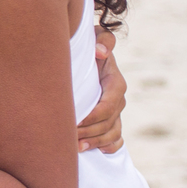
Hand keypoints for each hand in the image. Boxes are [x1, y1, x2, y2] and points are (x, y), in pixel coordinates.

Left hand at [76, 26, 125, 152]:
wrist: (88, 53)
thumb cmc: (88, 45)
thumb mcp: (95, 36)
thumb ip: (102, 40)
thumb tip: (101, 51)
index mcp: (114, 81)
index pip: (108, 105)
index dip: (92, 117)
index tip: (74, 121)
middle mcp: (118, 98)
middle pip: (108, 123)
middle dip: (89, 132)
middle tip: (68, 137)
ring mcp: (116, 110)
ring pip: (112, 133)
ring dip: (95, 142)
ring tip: (76, 147)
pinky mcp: (112, 119)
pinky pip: (117, 138)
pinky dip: (109, 146)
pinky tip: (98, 151)